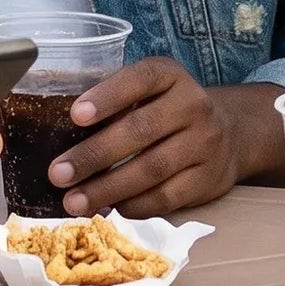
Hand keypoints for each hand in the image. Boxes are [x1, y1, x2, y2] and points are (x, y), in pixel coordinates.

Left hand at [44, 62, 281, 218]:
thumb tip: (54, 127)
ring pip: (151, 169)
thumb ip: (115, 101)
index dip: (107, 96)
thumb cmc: (168, 109)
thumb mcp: (150, 90)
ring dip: (108, 189)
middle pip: (140, 130)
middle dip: (95, 154)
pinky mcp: (208, 179)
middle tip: (59, 173)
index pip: (139, 79)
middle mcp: (192, 104)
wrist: (231, 132)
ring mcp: (204, 143)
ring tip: (73, 201)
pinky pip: (166, 197)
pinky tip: (109, 210)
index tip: (75, 115)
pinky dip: (134, 206)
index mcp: (169, 75)